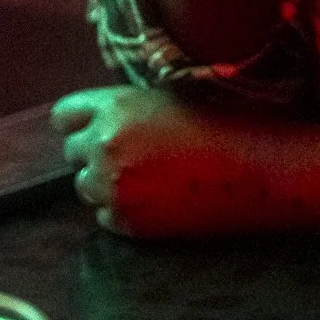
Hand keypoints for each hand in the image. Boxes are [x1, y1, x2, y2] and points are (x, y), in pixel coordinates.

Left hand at [52, 84, 278, 236]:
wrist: (255, 170)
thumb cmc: (221, 124)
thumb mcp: (167, 97)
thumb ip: (123, 107)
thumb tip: (95, 120)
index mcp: (115, 108)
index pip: (64, 115)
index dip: (80, 121)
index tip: (95, 127)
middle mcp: (105, 146)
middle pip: (71, 152)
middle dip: (94, 152)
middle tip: (133, 153)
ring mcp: (114, 187)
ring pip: (84, 186)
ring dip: (106, 182)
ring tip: (148, 177)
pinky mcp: (128, 222)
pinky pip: (104, 216)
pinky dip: (123, 209)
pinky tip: (157, 198)